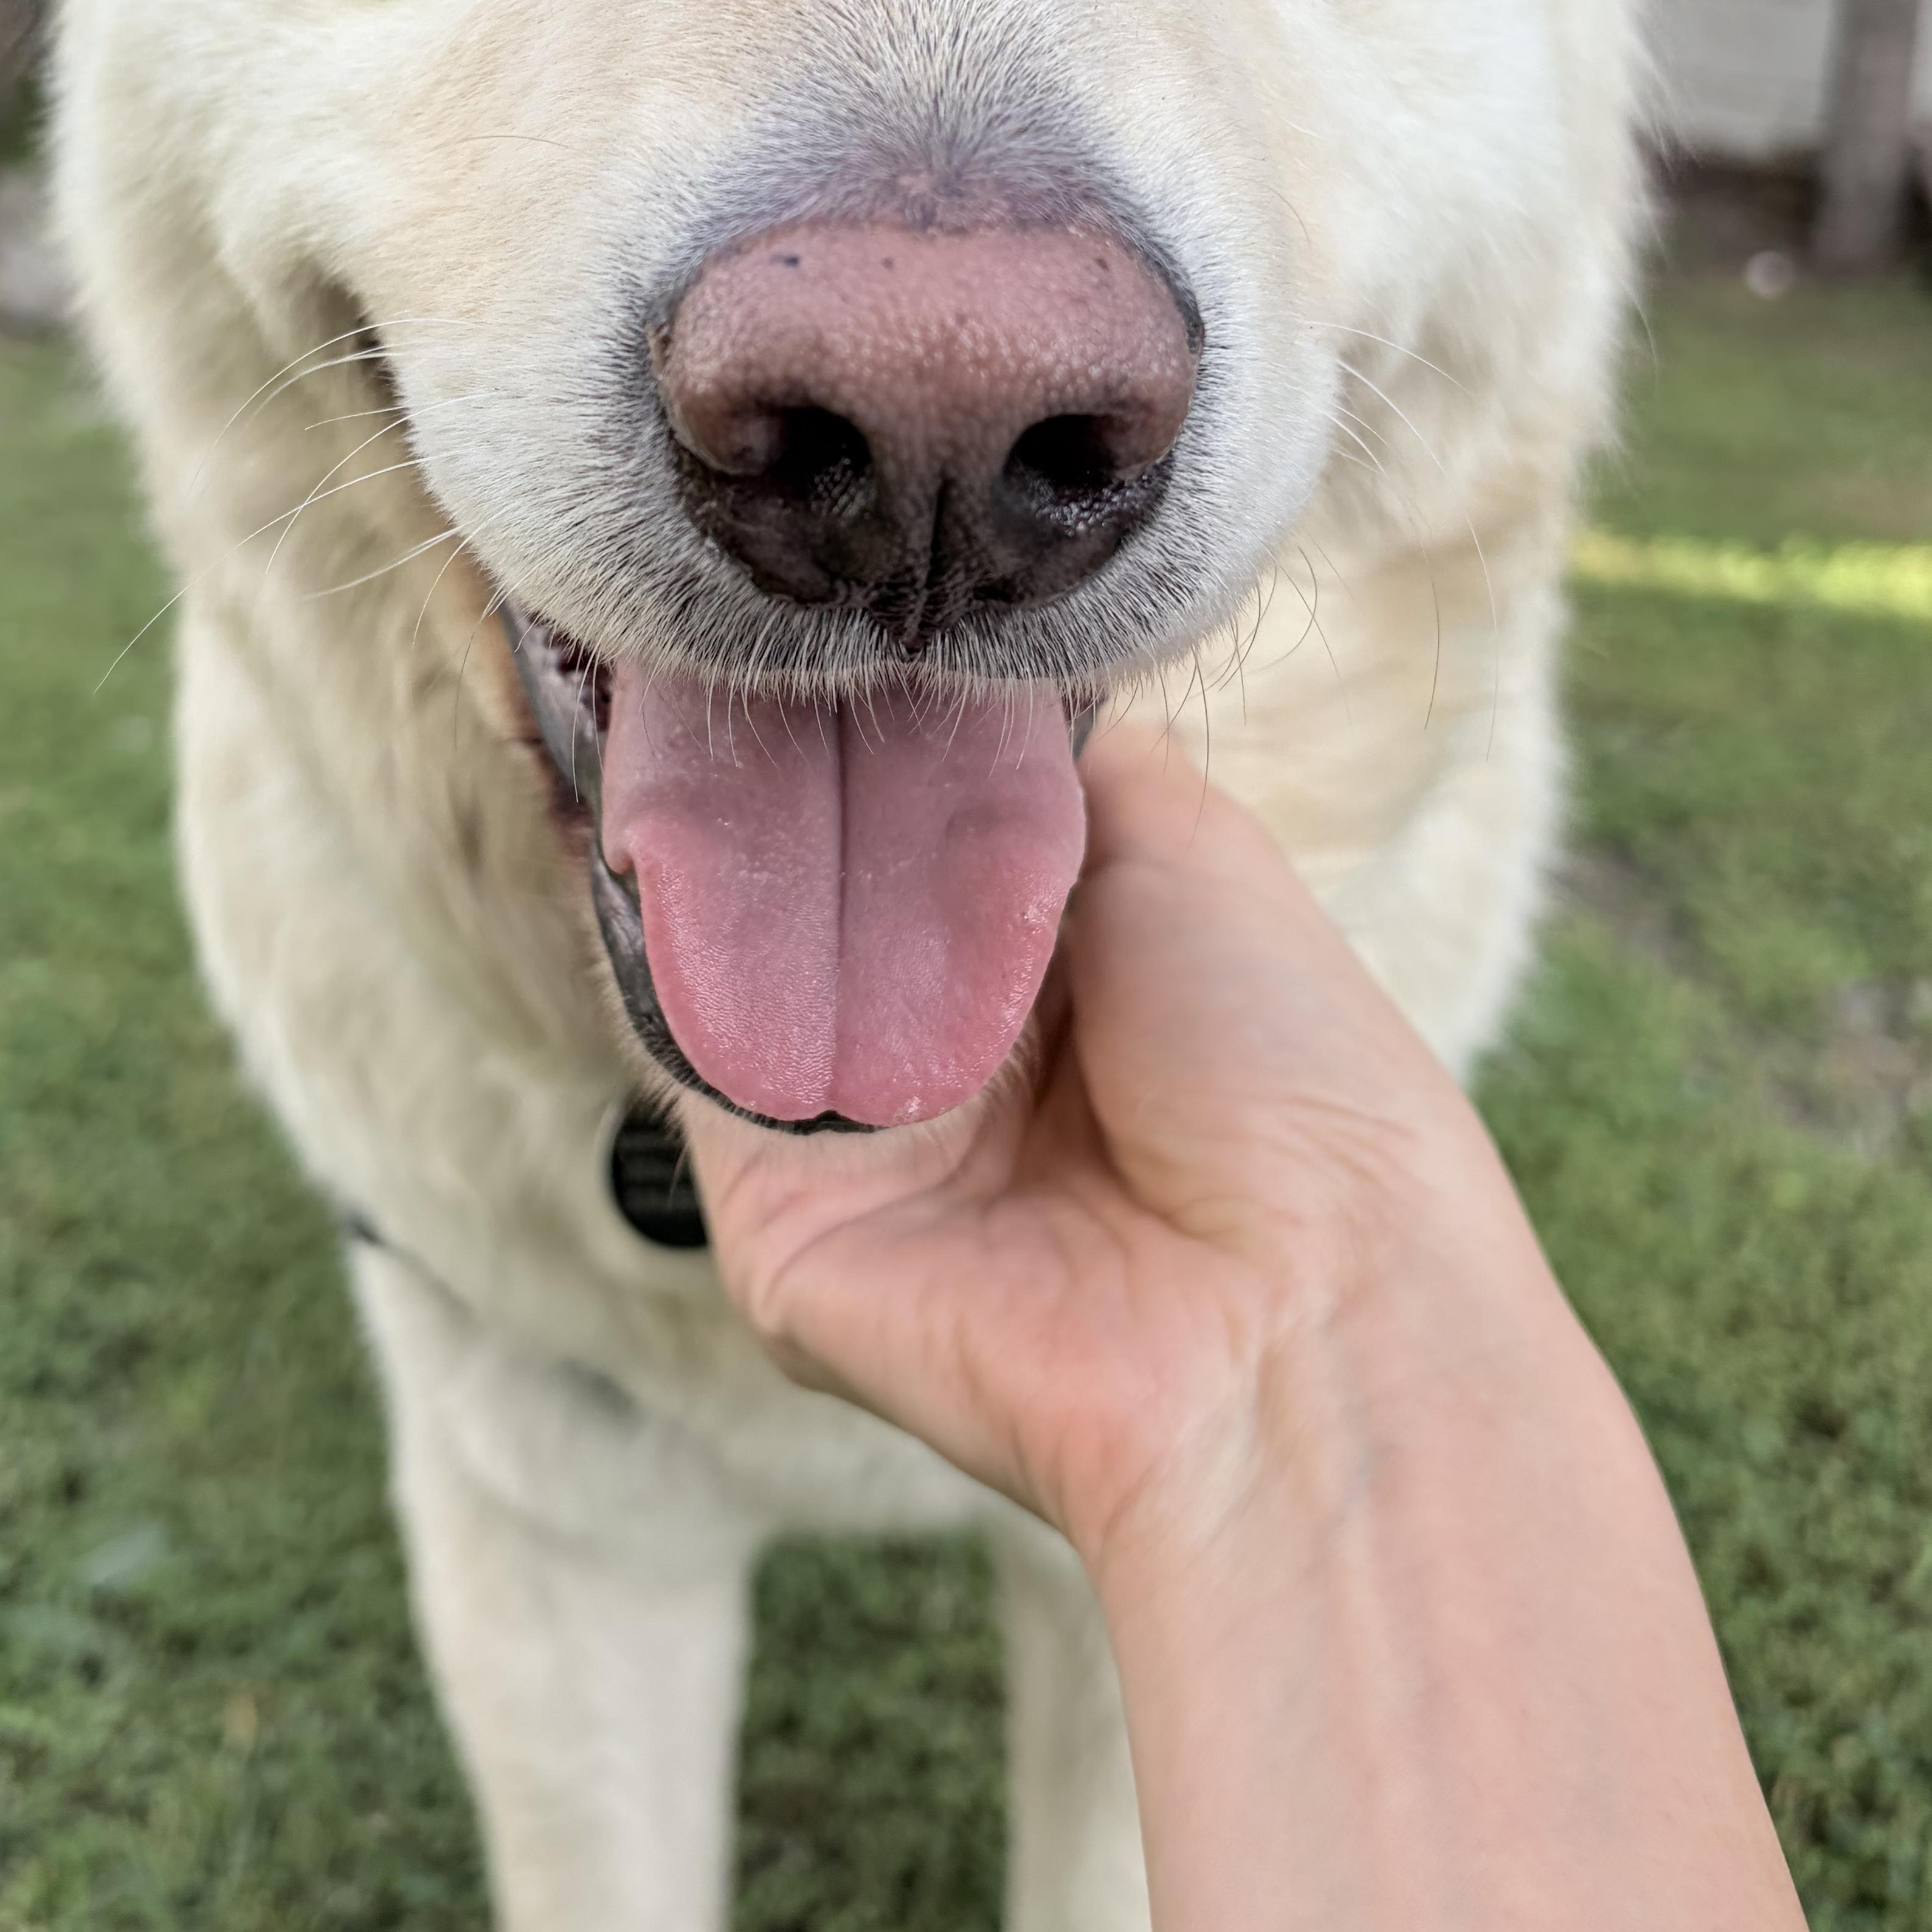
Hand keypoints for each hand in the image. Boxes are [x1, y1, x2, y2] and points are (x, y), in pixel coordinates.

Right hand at [682, 716, 1550, 1580]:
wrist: (1291, 1312)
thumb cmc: (1286, 1071)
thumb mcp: (1189, 847)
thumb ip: (1047, 756)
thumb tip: (936, 671)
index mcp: (1057, 967)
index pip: (916, 824)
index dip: (857, 730)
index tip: (794, 619)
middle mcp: (952, 1052)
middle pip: (814, 885)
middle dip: (761, 776)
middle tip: (698, 642)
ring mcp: (856, 1138)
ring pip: (736, 959)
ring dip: (698, 846)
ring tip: (654, 709)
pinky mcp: (775, 1218)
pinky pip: (692, 1060)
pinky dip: (660, 949)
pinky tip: (640, 834)